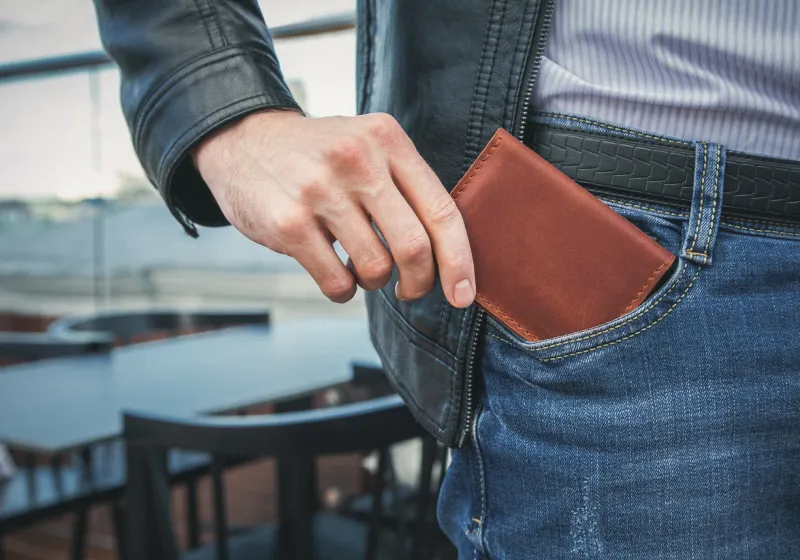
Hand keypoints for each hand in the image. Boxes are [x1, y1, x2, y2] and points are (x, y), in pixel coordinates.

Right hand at [193, 110, 475, 306]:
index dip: (459, 261)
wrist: (243, 141)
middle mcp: (357, 160)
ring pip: (375, 268)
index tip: (463, 295)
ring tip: (361, 268)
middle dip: (419, 282)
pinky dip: (343, 291)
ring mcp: (320, 190)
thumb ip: (406, 185)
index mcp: (387, 140)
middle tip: (411, 290)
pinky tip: (336, 274)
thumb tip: (450, 252)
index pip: (441, 210)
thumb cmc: (319, 156)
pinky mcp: (288, 223)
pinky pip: (336, 282)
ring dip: (374, 283)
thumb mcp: (367, 146)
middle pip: (414, 247)